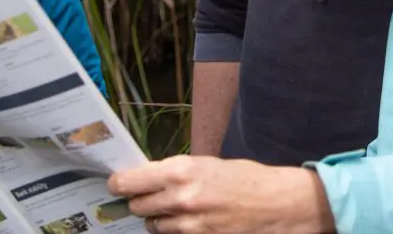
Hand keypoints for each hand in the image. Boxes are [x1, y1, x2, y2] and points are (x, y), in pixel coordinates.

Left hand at [108, 155, 335, 233]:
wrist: (276, 203)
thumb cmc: (244, 178)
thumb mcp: (207, 164)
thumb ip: (175, 172)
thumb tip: (146, 177)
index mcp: (181, 170)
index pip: (130, 181)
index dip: (119, 184)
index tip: (116, 185)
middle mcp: (181, 197)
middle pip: (137, 206)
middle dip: (140, 202)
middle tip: (149, 197)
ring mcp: (190, 224)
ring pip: (153, 226)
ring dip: (158, 220)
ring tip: (176, 210)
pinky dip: (175, 232)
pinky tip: (188, 223)